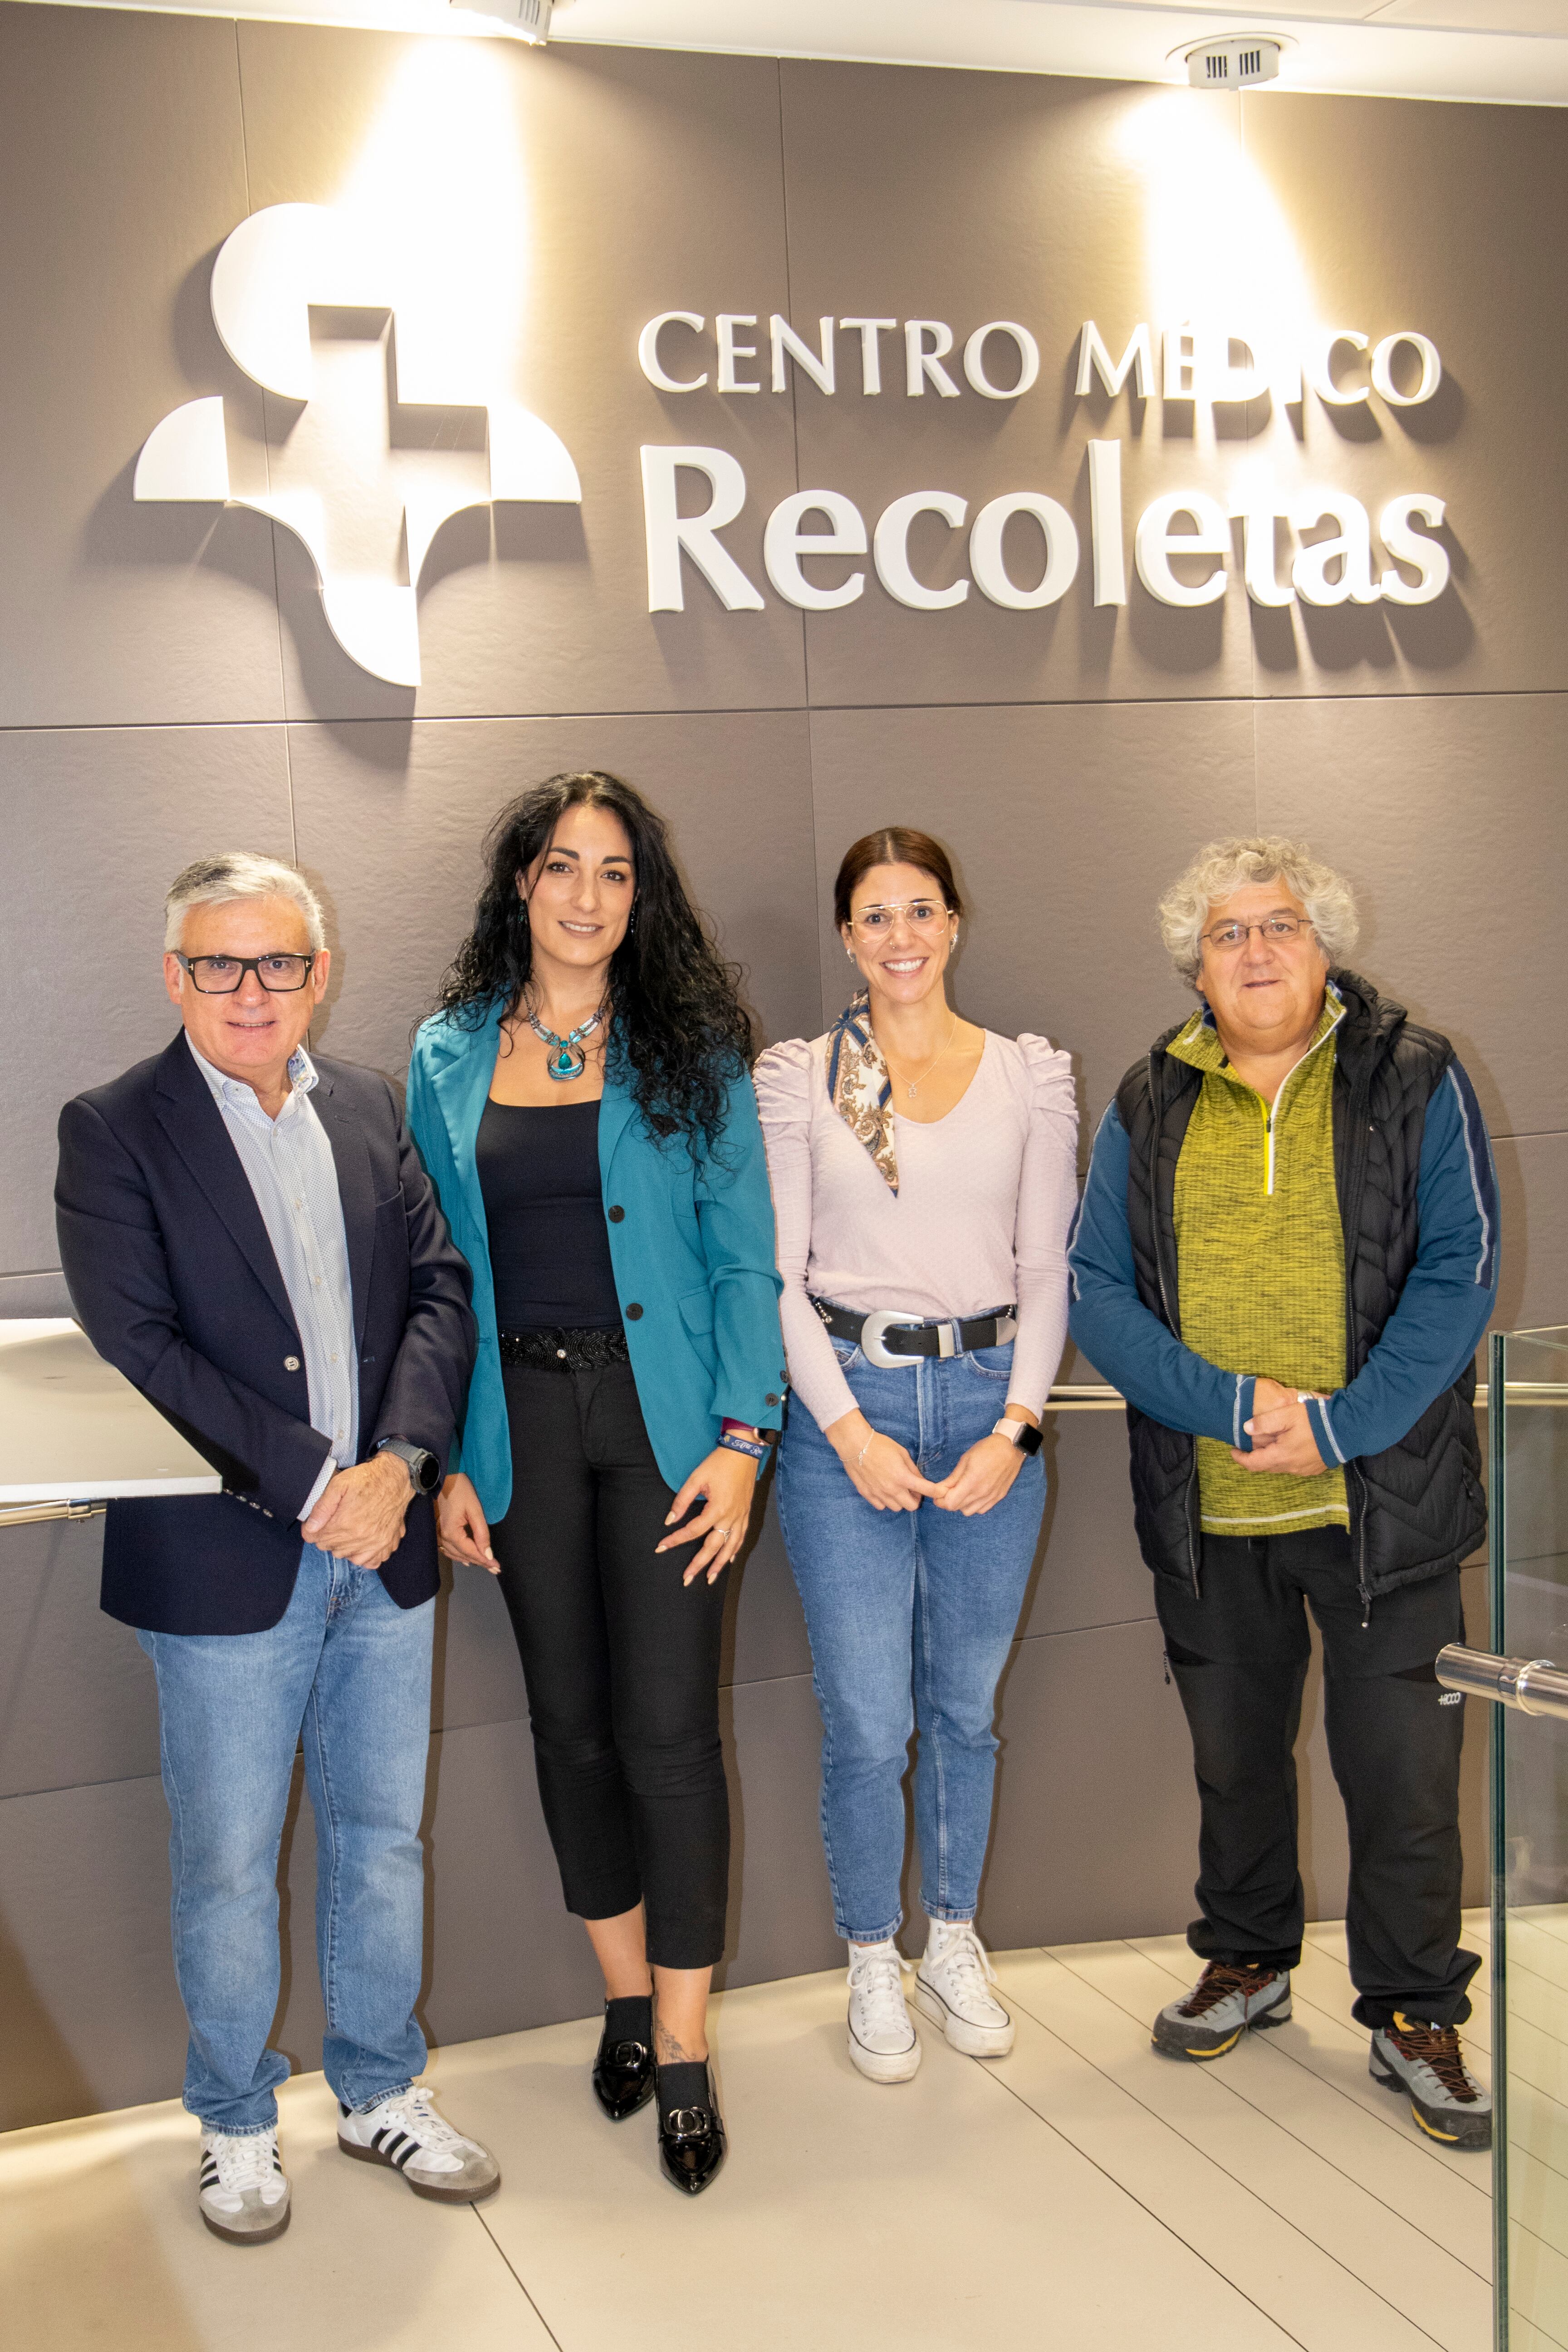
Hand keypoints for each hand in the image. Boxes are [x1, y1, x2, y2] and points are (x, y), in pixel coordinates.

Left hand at [302, 1451, 411, 1568]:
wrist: (395, 1478)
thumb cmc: (367, 1479)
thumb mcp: (339, 1484)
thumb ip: (322, 1507)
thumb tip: (310, 1528)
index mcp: (345, 1523)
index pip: (315, 1538)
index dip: (311, 1529)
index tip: (315, 1522)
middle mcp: (360, 1538)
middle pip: (330, 1548)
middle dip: (326, 1536)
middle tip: (332, 1522)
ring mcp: (375, 1543)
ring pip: (347, 1556)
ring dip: (342, 1546)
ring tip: (346, 1530)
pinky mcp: (387, 1544)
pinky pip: (370, 1562)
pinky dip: (363, 1555)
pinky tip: (361, 1542)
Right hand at [437, 1472, 495, 1572]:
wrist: (446, 1478)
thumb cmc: (461, 1490)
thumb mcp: (475, 1510)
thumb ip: (482, 1533)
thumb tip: (487, 1553)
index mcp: (452, 1533)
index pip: (471, 1552)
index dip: (485, 1560)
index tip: (497, 1566)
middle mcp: (444, 1536)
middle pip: (464, 1555)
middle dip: (481, 1562)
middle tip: (496, 1569)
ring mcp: (441, 1534)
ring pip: (456, 1554)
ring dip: (471, 1560)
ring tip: (486, 1566)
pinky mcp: (442, 1530)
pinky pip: (449, 1549)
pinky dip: (459, 1556)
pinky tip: (466, 1560)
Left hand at [656, 1446, 757, 1584]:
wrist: (743, 1451)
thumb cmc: (719, 1463)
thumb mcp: (696, 1478)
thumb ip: (682, 1500)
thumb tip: (670, 1520)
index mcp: (717, 1509)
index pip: (693, 1531)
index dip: (676, 1540)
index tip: (661, 1547)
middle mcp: (731, 1517)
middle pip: (713, 1547)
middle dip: (699, 1565)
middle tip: (687, 1579)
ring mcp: (740, 1517)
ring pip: (730, 1547)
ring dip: (720, 1565)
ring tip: (710, 1578)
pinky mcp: (746, 1513)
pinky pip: (741, 1537)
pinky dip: (735, 1550)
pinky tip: (730, 1559)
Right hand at [825, 1410, 938, 1511]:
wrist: (855, 1445)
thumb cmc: (880, 1445)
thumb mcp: (902, 1453)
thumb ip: (912, 1469)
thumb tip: (921, 1480)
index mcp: (902, 1477)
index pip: (926, 1490)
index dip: (936, 1492)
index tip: (940, 1492)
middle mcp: (891, 1489)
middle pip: (911, 1506)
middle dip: (915, 1499)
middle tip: (913, 1490)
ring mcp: (878, 1494)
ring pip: (896, 1508)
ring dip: (900, 1501)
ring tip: (898, 1490)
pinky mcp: (867, 1494)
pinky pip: (881, 1506)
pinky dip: (886, 1502)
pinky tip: (885, 1492)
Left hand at [930, 1414, 1032, 1514]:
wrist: (1011, 1447)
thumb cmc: (987, 1449)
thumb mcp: (965, 1460)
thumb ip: (953, 1478)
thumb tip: (940, 1490)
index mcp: (972, 1482)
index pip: (950, 1503)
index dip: (940, 1500)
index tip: (937, 1494)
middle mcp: (982, 1493)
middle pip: (957, 1508)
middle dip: (948, 1501)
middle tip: (946, 1491)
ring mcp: (991, 1497)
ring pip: (969, 1511)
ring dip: (961, 1504)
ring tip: (961, 1492)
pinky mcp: (998, 1497)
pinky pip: (981, 1510)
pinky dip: (974, 1505)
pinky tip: (974, 1494)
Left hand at [1234, 1381, 1327, 1477]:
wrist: (1346, 1430)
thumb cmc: (1315, 1421)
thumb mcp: (1286, 1415)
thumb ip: (1264, 1422)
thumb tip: (1246, 1429)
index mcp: (1281, 1456)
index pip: (1254, 1464)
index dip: (1240, 1459)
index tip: (1233, 1451)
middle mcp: (1291, 1467)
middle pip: (1266, 1466)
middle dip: (1255, 1457)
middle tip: (1248, 1445)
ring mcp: (1304, 1470)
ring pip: (1280, 1466)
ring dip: (1271, 1457)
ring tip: (1268, 1443)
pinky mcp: (1314, 1468)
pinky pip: (1293, 1466)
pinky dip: (1285, 1458)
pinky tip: (1287, 1446)